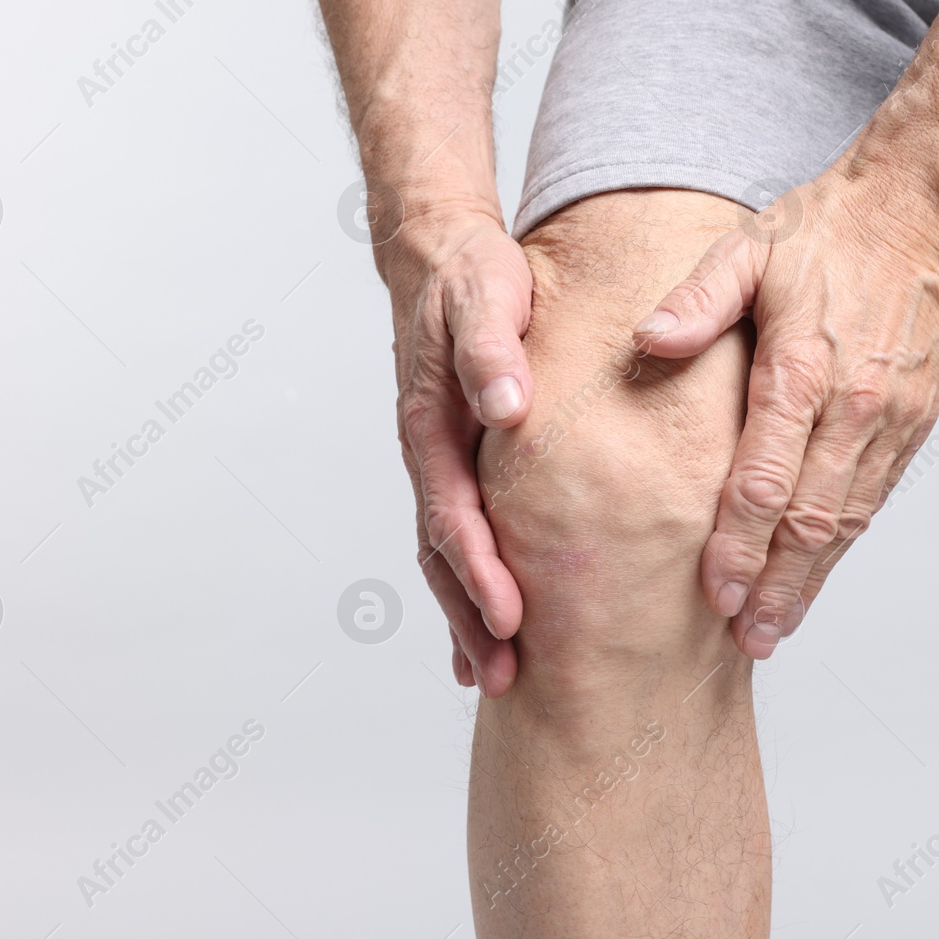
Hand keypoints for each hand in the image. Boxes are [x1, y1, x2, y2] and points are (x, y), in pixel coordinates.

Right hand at [379, 205, 534, 695]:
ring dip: (465, 616)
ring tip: (495, 676)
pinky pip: (456, 537)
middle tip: (503, 677)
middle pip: (442, 553)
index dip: (480, 568)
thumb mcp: (486, 296)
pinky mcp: (456, 465)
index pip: (453, 511)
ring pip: (445, 555)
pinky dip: (466, 588)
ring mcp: (438, 464)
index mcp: (430, 423)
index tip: (511, 618)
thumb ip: (492, 349)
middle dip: (469, 618)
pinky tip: (485, 633)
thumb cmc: (472, 277)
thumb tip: (506, 406)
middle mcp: (427, 454)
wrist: (444, 260)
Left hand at [632, 171, 938, 659]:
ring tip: (775, 629)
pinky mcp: (914, 424)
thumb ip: (697, 302)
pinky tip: (817, 576)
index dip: (741, 542)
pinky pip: (874, 498)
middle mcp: (854, 407)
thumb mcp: (748, 250)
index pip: (767, 478)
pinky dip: (843, 546)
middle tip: (746, 638)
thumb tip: (647, 341)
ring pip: (849, 521)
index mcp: (804, 368)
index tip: (715, 592)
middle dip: (777, 586)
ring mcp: (891, 421)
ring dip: (814, 581)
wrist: (923, 212)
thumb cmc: (826, 231)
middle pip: (813, 520)